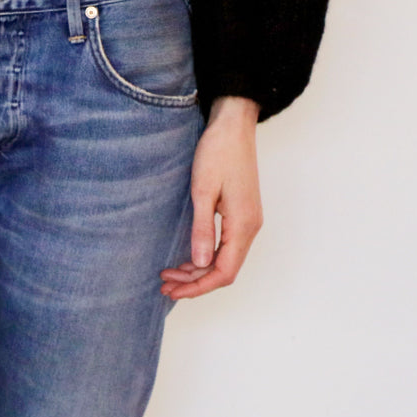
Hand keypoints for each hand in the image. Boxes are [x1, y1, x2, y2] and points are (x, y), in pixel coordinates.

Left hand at [160, 94, 262, 298]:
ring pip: (225, 258)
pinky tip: (189, 256)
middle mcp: (250, 228)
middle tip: (166, 286)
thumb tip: (199, 264)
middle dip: (195, 282)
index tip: (174, 291)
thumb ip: (202, 229)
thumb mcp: (203, 190)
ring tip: (172, 275)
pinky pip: (226, 245)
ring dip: (199, 269)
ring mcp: (248, 220)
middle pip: (225, 269)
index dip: (198, 287)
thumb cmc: (218, 152)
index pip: (223, 272)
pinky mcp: (242, 212)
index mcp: (243, 225)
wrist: (233, 125)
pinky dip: (207, 255)